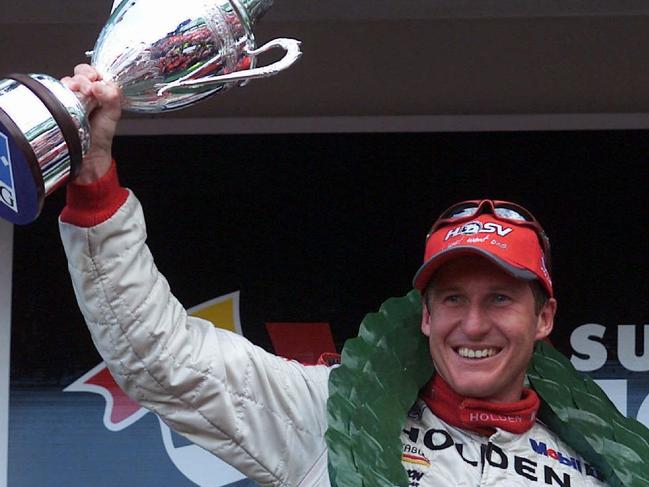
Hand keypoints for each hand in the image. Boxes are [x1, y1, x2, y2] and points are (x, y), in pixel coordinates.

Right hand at [61, 64, 121, 183]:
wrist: (90, 156)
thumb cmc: (101, 136)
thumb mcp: (113, 115)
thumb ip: (112, 98)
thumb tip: (100, 85)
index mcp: (99, 92)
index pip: (95, 72)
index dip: (94, 72)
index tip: (96, 78)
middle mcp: (84, 93)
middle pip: (79, 73)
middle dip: (83, 75)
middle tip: (88, 85)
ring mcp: (70, 98)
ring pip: (67, 80)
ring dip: (73, 82)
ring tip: (79, 92)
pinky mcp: (58, 105)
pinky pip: (56, 92)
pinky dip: (61, 91)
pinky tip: (68, 97)